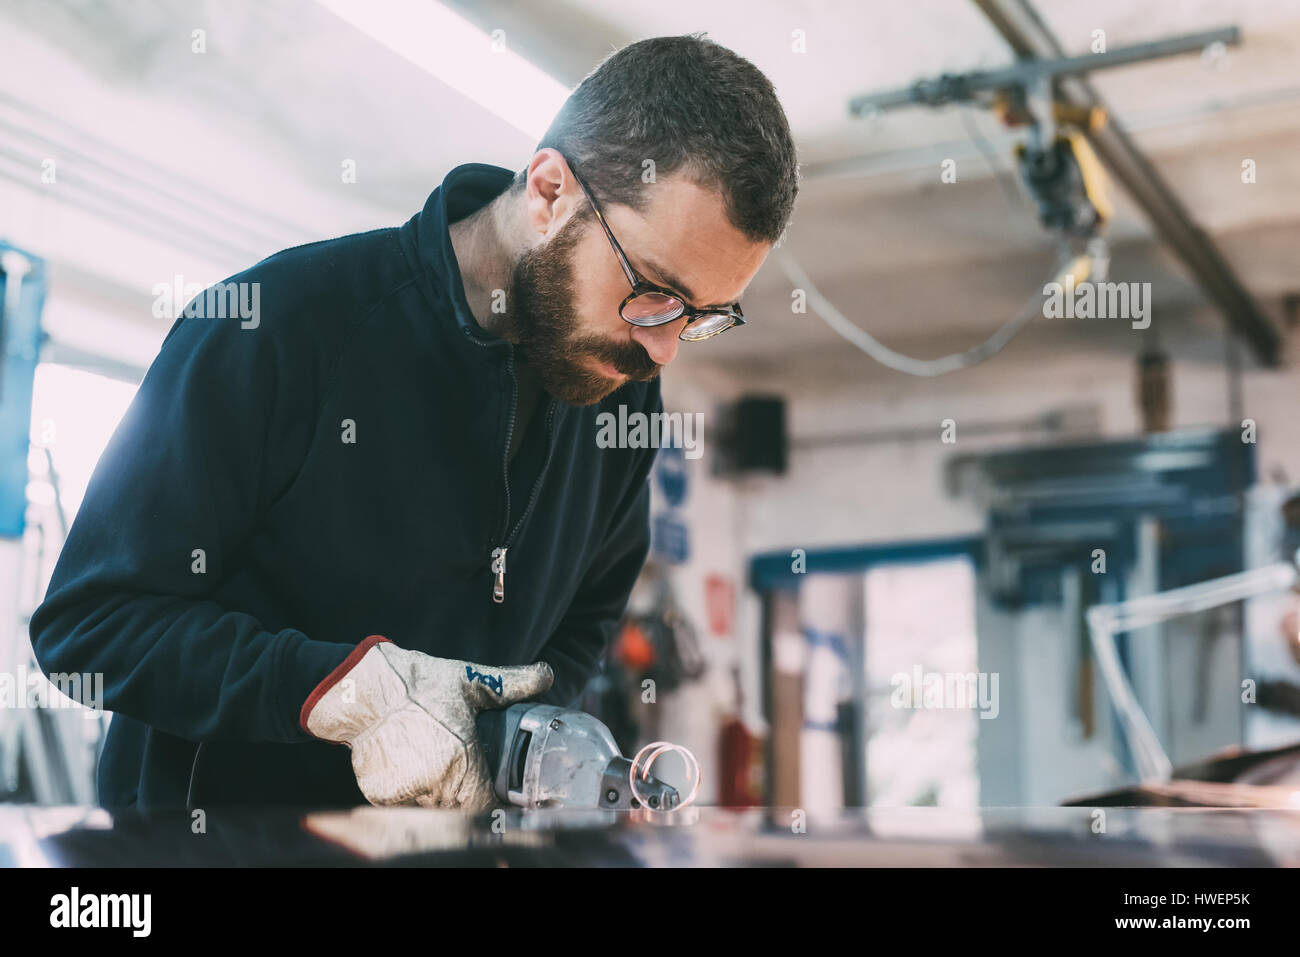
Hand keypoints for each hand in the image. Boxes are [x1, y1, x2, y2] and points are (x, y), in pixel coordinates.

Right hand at [301, 637, 552, 809]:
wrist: (364, 689)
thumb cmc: (419, 683)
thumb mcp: (471, 681)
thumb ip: (513, 684)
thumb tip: (547, 674)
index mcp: (462, 762)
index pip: (487, 807)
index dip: (495, 805)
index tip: (498, 795)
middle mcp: (434, 785)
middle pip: (461, 810)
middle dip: (468, 798)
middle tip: (468, 774)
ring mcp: (405, 793)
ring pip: (433, 809)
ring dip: (440, 796)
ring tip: (438, 766)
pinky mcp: (380, 794)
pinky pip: (405, 805)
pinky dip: (412, 794)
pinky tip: (412, 766)